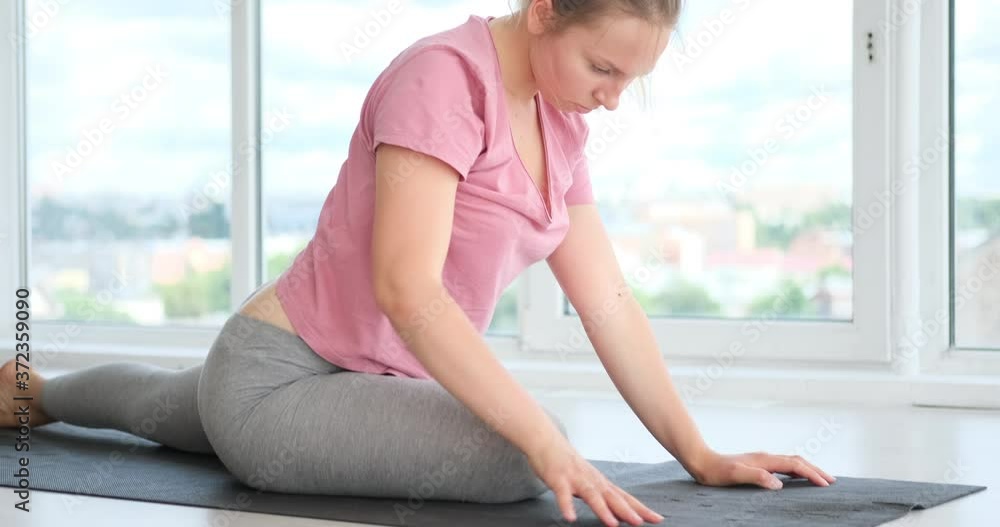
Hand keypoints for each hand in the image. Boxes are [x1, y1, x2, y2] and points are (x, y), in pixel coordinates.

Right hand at [526, 434, 664, 525]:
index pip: (625, 497)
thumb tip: (620, 511)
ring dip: (602, 509)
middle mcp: (592, 480)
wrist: (546, 441)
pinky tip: (570, 517)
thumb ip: (603, 494)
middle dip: (628, 510)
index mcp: (601, 482)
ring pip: (591, 495)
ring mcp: (575, 479)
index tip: (657, 518)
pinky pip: (562, 494)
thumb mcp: (589, 479)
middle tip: (641, 522)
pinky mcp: (558, 479)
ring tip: (612, 523)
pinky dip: (566, 506)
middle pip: (613, 496)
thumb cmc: (567, 462)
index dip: (641, 508)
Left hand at [691, 450, 836, 489]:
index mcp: (764, 460)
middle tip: (832, 481)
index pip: (795, 465)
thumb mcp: (735, 475)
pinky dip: (795, 470)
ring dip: (807, 469)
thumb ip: (757, 477)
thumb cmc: (716, 471)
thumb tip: (778, 483)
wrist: (702, 461)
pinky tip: (795, 478)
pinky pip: (782, 466)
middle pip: (797, 461)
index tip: (826, 484)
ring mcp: (762, 459)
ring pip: (791, 462)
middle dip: (815, 470)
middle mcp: (766, 457)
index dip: (812, 474)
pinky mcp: (757, 463)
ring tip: (819, 478)